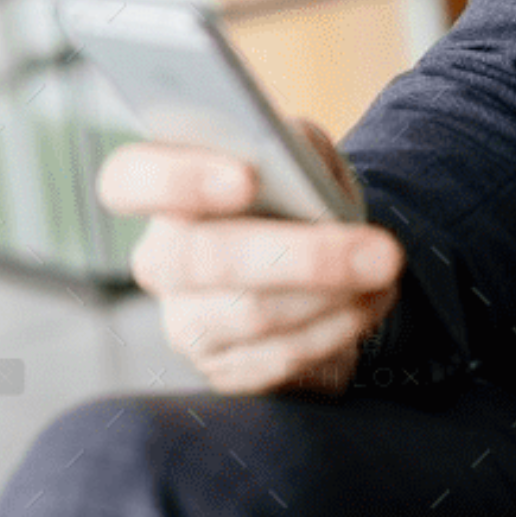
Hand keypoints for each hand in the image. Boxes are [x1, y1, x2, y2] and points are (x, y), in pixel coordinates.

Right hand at [98, 118, 404, 397]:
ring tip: (387, 270)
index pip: (128, 180)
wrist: (319, 257)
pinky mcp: (224, 371)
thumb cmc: (300, 191)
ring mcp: (185, 322)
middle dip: (304, 257)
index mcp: (162, 188)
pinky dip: (336, 329)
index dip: (177, 180)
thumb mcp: (300, 152)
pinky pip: (278, 360)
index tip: (247, 178)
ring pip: (251, 315)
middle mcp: (161, 259)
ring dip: (333, 296)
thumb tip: (296, 166)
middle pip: (204, 260)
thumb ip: (292, 145)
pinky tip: (371, 303)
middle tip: (385, 252)